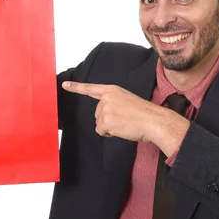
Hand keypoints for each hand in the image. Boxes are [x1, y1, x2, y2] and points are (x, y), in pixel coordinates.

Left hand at [62, 81, 189, 154]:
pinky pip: (101, 131)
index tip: (65, 85)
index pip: (91, 88)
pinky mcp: (105, 120)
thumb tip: (105, 115)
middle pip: (97, 113)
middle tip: (124, 119)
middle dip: (108, 119)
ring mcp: (105, 108)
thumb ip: (114, 103)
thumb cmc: (144, 113)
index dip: (76, 87)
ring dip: (110, 127)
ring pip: (99, 123)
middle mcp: (106, 98)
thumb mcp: (126, 101)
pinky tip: (121, 128)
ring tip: (125, 123)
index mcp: (112, 90)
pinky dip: (110, 133)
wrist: (152, 120)